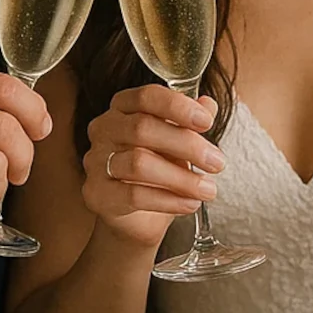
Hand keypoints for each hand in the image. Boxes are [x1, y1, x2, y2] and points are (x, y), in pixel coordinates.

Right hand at [82, 85, 222, 247]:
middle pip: (142, 128)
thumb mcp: (178, 142)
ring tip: (208, 189)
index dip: (177, 106)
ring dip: (181, 177)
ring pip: (138, 163)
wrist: (138, 216)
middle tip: (217, 162)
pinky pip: (133, 195)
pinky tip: (190, 203)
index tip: (207, 122)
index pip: (146, 96)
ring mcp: (95, 161)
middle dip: (187, 145)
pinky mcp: (97, 194)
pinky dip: (168, 200)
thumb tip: (209, 104)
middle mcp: (104, 129)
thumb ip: (191, 122)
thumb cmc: (158, 169)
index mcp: (123, 107)